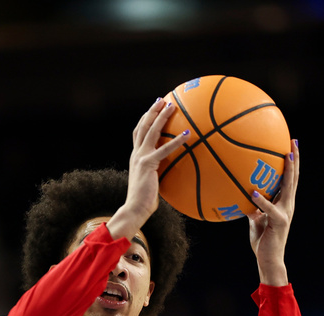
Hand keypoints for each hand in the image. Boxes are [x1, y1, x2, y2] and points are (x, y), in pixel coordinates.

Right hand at [109, 98, 188, 239]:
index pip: (138, 132)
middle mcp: (136, 153)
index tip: (154, 108)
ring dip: (161, 117)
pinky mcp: (148, 164)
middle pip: (143, 126)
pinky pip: (164, 149)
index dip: (145, 119)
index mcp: (136, 156)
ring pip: (150, 131)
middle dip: (152, 111)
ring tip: (172, 106)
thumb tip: (174, 168)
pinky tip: (188, 134)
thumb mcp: (151, 181)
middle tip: (161, 100)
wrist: (135, 208)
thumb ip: (158, 171)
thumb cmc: (145, 199)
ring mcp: (140, 157)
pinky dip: (176, 140)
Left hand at [249, 139, 298, 285]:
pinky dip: (262, 200)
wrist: (269, 259)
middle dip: (295, 158)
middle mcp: (288, 204)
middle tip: (294, 141)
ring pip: (289, 187)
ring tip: (286, 155)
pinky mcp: (279, 221)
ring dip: (289, 171)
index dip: (291, 162)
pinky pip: (269, 208)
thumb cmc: (262, 241)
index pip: (289, 179)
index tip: (289, 145)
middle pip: (294, 177)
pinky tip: (253, 192)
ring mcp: (286, 212)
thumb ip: (252, 208)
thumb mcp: (255, 220)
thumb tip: (243, 196)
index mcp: (283, 203)